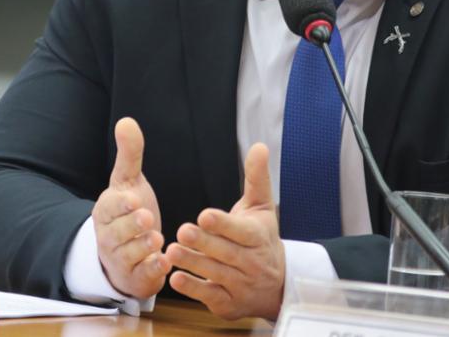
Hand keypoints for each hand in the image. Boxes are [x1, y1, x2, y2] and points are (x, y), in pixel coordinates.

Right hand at [93, 118, 168, 298]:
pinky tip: (165, 263)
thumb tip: (127, 120)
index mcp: (106, 210)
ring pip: (128, 255)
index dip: (122, 204)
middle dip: (131, 226)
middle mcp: (108, 236)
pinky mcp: (134, 278)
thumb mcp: (128, 182)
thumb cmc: (128, 211)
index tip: (134, 199)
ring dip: (142, 247)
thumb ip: (129, 154)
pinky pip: (140, 276)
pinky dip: (151, 270)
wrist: (126, 250)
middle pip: (117, 232)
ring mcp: (120, 259)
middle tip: (147, 218)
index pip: (110, 206)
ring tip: (157, 239)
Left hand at [166, 143, 284, 319]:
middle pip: (226, 253)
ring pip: (216, 275)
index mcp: (258, 237)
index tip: (204, 215)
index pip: (241, 231)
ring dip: (194, 263)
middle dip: (204, 243)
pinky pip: (210, 296)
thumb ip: (256, 177)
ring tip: (171, 251)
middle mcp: (252, 263)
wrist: (277, 284)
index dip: (223, 224)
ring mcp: (241, 285)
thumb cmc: (261, 238)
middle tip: (181, 230)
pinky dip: (193, 289)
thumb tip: (259, 146)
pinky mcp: (228, 303)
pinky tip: (175, 278)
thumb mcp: (261, 206)